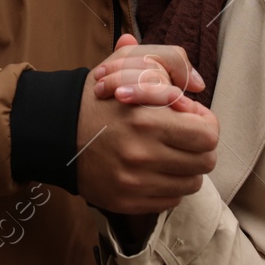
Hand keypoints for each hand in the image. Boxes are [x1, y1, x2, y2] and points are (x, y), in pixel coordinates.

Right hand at [74, 36, 218, 214]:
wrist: (56, 132)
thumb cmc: (99, 98)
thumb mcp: (128, 65)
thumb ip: (168, 63)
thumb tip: (196, 84)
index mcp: (146, 120)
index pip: (208, 134)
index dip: (206, 123)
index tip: (191, 117)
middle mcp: (142, 155)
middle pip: (205, 162)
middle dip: (199, 147)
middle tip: (183, 136)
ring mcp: (135, 183)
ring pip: (191, 184)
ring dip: (184, 167)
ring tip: (167, 152)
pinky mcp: (128, 202)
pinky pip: (170, 200)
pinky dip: (167, 185)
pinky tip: (152, 170)